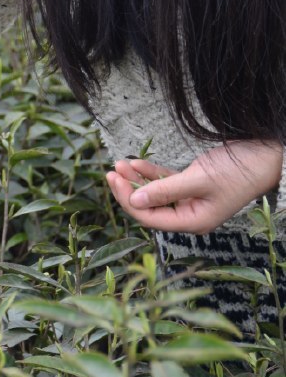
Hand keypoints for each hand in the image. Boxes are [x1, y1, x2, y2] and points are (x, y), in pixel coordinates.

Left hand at [106, 140, 282, 234]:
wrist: (266, 154)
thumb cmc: (238, 170)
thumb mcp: (199, 180)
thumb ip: (165, 190)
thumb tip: (134, 200)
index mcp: (193, 222)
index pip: (151, 218)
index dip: (129, 201)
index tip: (114, 180)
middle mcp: (190, 215)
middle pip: (149, 207)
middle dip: (128, 190)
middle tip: (111, 172)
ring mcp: (191, 200)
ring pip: (155, 193)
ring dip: (137, 180)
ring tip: (119, 163)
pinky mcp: (193, 184)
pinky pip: (165, 182)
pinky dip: (151, 173)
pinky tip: (136, 162)